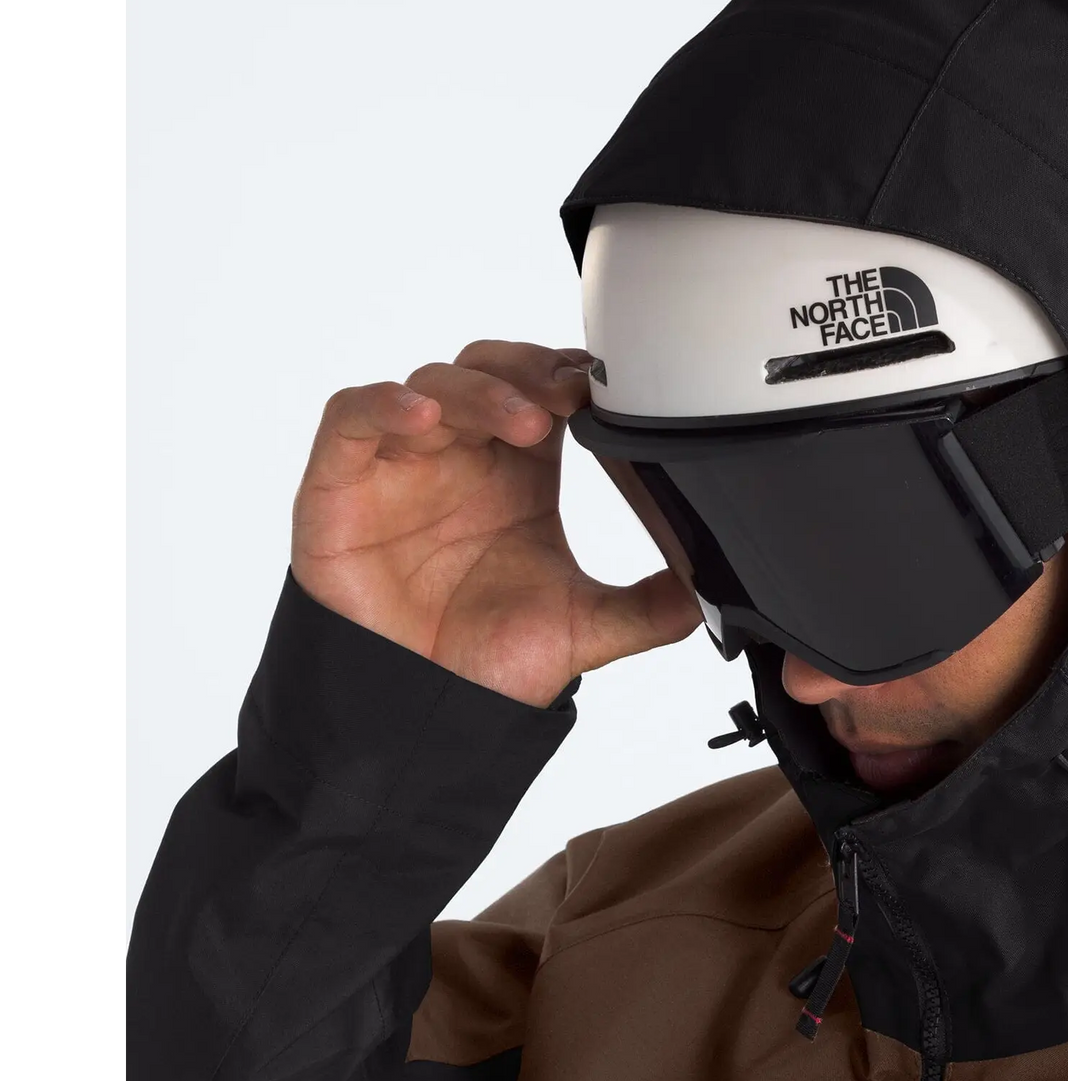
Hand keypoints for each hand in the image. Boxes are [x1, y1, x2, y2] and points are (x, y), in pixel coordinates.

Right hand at [292, 340, 699, 706]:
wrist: (424, 711)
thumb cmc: (486, 658)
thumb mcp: (588, 629)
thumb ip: (651, 605)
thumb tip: (713, 591)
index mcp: (521, 473)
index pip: (544, 390)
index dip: (570, 377)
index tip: (606, 388)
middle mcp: (463, 455)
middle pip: (490, 369)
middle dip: (530, 371)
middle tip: (567, 398)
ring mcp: (402, 464)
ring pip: (433, 384)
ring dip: (480, 391)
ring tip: (521, 423)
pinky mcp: (342, 484)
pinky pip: (352, 418)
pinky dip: (384, 405)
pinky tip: (425, 418)